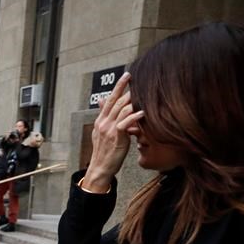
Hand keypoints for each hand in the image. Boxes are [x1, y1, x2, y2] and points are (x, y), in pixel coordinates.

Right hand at [83, 72, 144, 191]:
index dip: (118, 87)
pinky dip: (134, 116)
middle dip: (126, 88)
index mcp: (100, 120)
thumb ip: (104, 116)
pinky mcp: (116, 136)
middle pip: (116, 101)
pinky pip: (125, 122)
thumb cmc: (104, 151)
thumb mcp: (101, 132)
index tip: (126, 75)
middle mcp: (103, 122)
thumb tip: (102, 101)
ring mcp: (109, 129)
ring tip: (142, 92)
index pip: (109, 99)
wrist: (101, 167)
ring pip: (121, 109)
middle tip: (135, 78)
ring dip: (132, 100)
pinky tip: (143, 112)